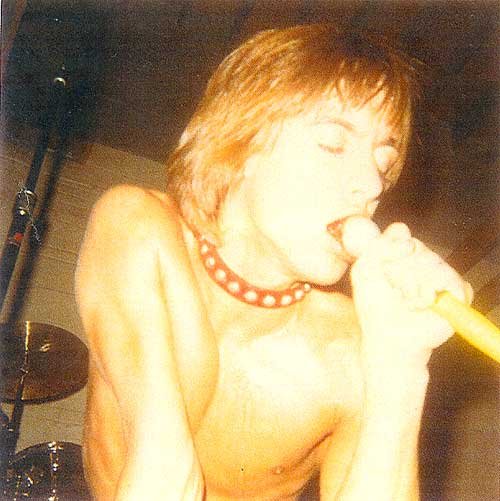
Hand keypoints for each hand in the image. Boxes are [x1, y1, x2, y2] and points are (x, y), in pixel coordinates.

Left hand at [350, 223, 472, 363]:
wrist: (388, 336)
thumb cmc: (375, 306)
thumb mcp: (363, 271)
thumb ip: (376, 246)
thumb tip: (404, 233)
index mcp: (402, 253)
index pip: (401, 233)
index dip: (391, 249)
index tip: (382, 268)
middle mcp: (424, 260)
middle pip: (417, 246)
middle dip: (399, 271)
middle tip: (393, 289)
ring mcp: (442, 275)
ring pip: (433, 261)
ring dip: (412, 285)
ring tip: (406, 300)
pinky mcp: (458, 293)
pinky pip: (450, 280)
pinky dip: (429, 294)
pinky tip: (420, 305)